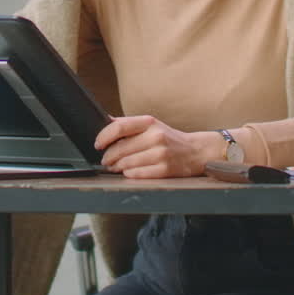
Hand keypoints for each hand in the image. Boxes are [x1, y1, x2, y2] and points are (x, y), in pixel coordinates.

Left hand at [95, 115, 217, 178]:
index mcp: (149, 122)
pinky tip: (129, 172)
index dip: (103, 137)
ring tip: (116, 167)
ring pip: (126, 163)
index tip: (98, 145)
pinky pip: (137, 174)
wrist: (196, 151)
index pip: (118, 127)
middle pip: (120, 149)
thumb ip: (128, 124)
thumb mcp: (150, 125)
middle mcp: (155, 136)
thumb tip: (105, 120)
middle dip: (108, 157)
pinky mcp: (165, 169)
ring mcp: (161, 153)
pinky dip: (129, 174)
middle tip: (106, 161)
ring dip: (117, 167)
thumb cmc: (169, 138)